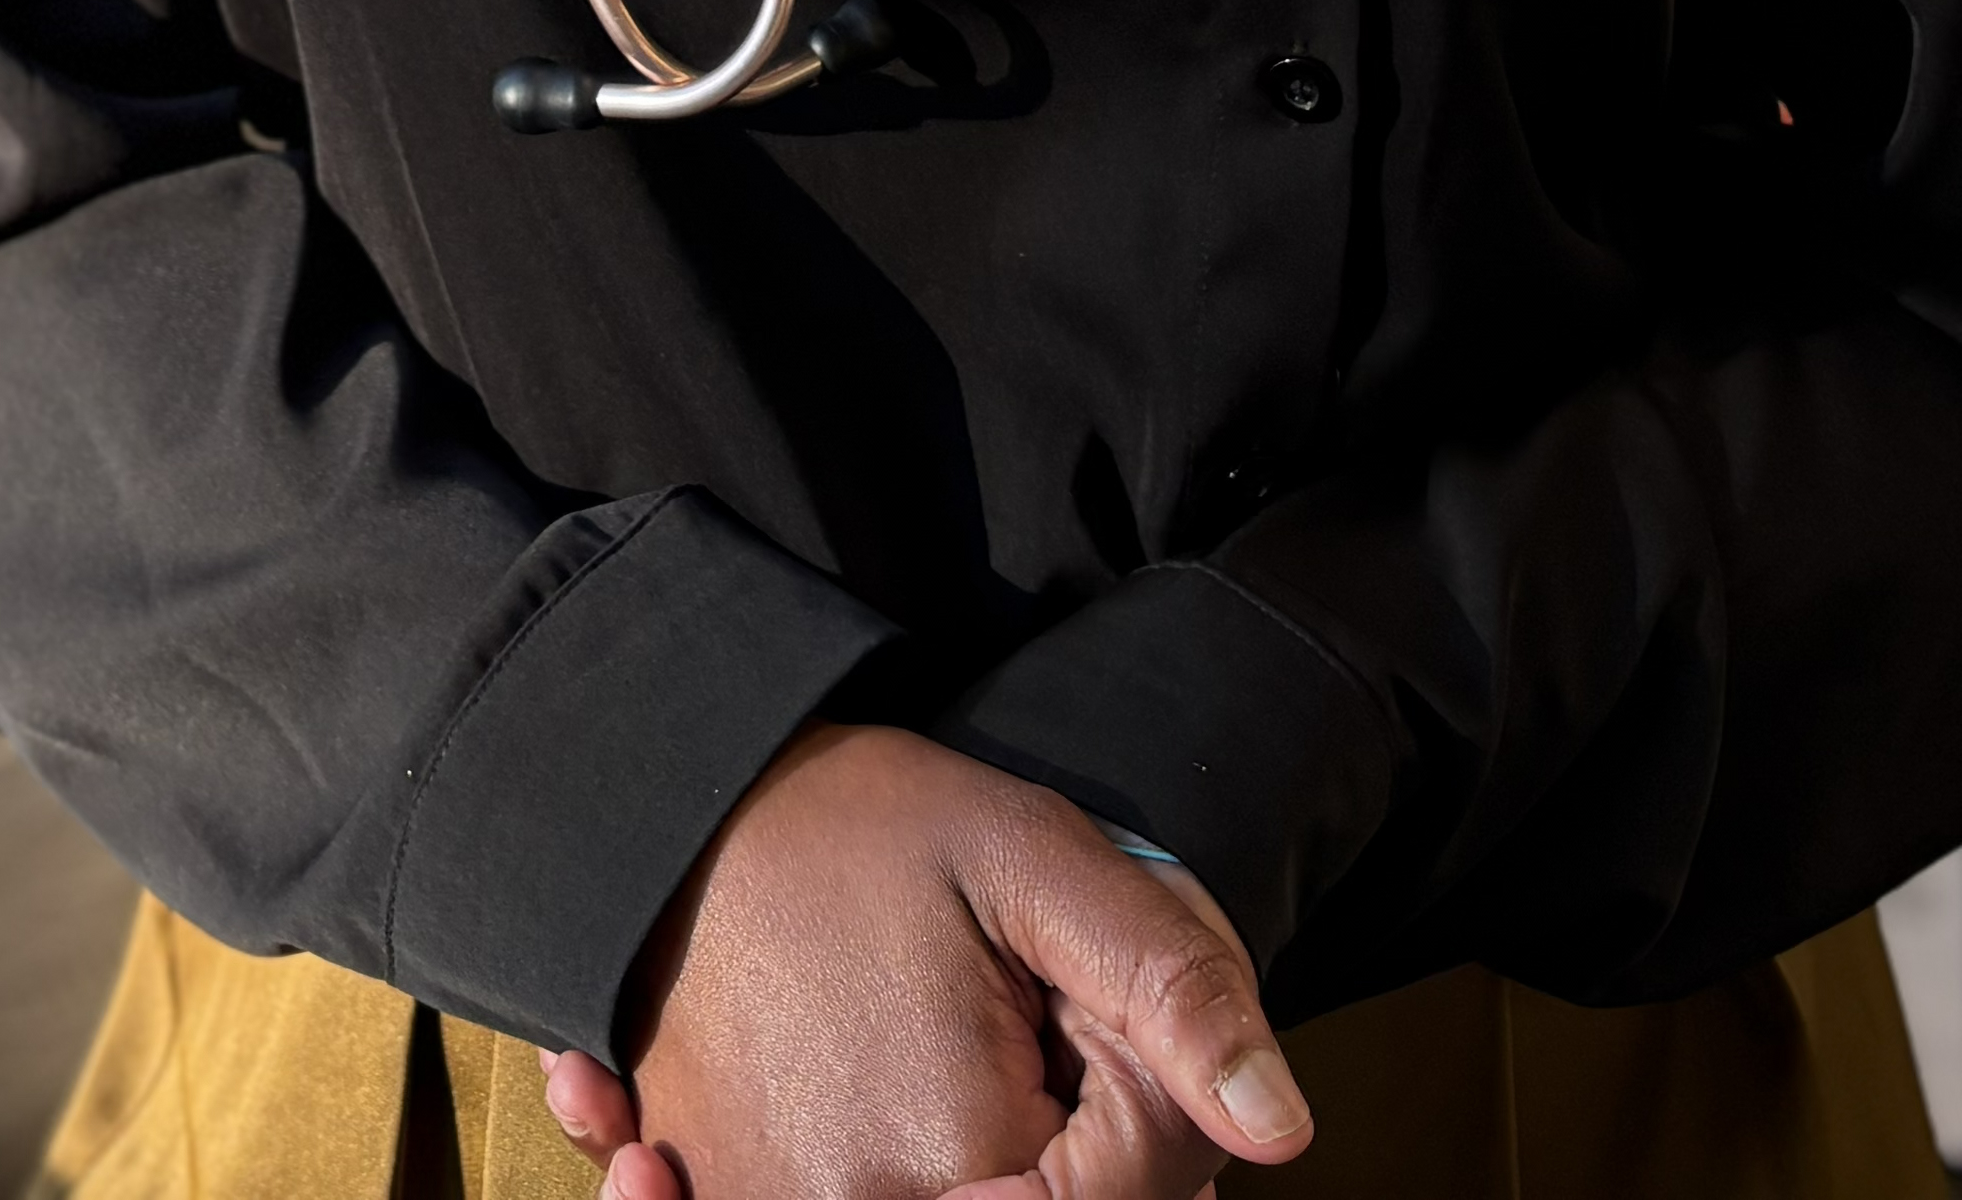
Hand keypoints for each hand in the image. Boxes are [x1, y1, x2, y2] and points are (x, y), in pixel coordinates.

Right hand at [533, 724, 1310, 1199]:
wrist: (677, 802)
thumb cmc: (862, 824)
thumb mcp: (1041, 863)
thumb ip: (1173, 992)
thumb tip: (1285, 1129)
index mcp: (961, 1154)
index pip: (1132, 1197)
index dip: (1144, 1111)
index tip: (1074, 1012)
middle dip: (1057, 1140)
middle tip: (1003, 1025)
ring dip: (981, 1154)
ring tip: (930, 1050)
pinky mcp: (729, 1199)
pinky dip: (856, 1169)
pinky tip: (848, 1100)